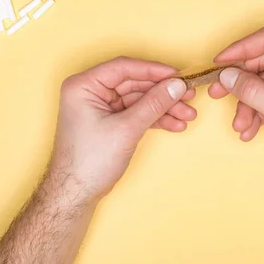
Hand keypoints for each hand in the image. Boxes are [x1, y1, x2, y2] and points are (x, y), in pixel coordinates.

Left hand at [49, 57, 195, 201]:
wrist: (75, 195)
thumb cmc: (88, 162)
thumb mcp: (126, 129)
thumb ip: (154, 104)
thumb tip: (177, 86)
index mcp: (84, 85)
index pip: (124, 68)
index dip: (154, 71)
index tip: (178, 75)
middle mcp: (90, 91)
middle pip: (134, 83)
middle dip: (163, 93)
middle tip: (188, 96)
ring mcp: (100, 107)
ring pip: (139, 99)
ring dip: (163, 107)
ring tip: (187, 115)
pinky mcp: (108, 122)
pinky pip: (136, 113)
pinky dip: (155, 118)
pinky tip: (175, 123)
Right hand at [209, 26, 263, 168]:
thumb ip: (252, 91)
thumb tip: (226, 76)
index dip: (239, 49)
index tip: (219, 62)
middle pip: (261, 62)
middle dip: (240, 84)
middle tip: (216, 94)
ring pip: (262, 83)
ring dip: (248, 104)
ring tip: (240, 125)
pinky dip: (258, 111)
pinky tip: (250, 130)